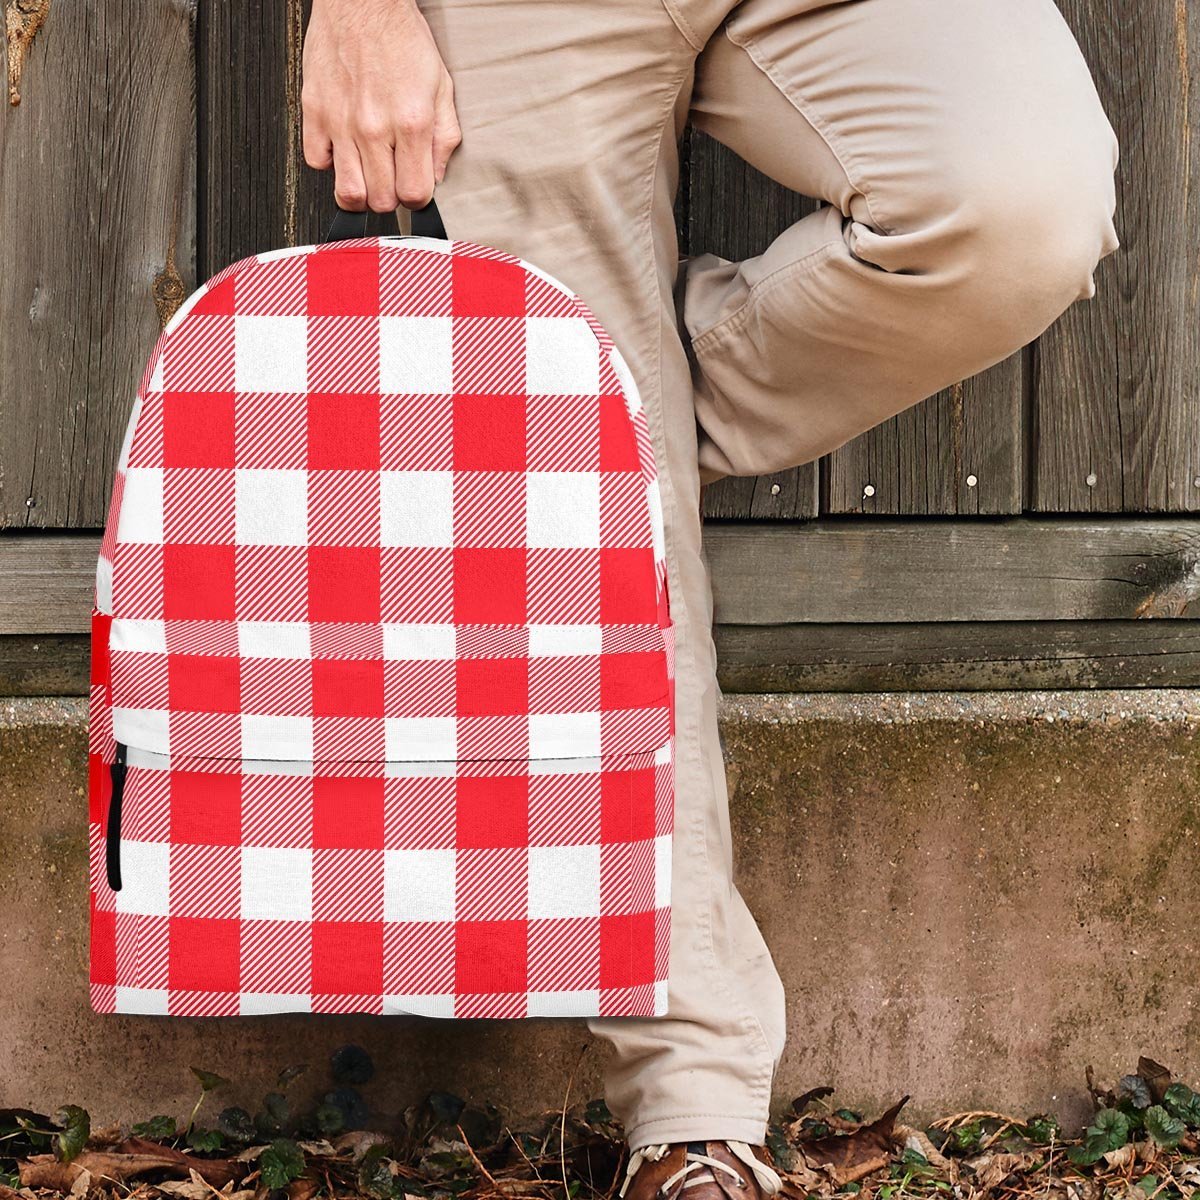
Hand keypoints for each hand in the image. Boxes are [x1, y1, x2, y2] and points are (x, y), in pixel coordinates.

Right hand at [302, 0, 460, 211]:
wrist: (362, 1)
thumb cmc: (401, 39)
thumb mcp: (441, 87)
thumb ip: (444, 137)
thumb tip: (437, 175)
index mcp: (411, 123)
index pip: (414, 194)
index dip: (417, 199)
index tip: (415, 188)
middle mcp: (374, 127)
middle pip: (381, 201)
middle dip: (390, 197)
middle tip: (392, 179)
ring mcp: (341, 122)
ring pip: (348, 192)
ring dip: (361, 192)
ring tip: (368, 176)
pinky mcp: (314, 111)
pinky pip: (316, 162)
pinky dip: (330, 163)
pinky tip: (343, 149)